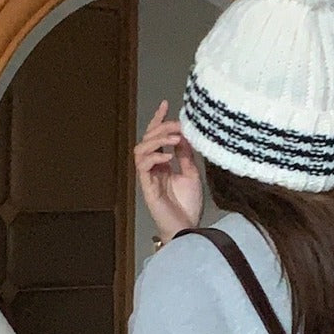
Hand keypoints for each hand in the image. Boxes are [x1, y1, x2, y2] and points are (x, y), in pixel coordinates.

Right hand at [134, 99, 202, 243]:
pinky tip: (167, 158)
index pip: (156, 136)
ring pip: (141, 149)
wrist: (187, 229)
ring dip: (157, 140)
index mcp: (163, 164)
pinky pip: (143, 167)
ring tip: (174, 140)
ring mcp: (148, 177)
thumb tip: (184, 135)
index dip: (159, 120)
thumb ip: (186, 155)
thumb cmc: (188, 206)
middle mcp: (153, 168)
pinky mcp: (147, 188)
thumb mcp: (191, 174)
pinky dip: (154, 158)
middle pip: (147, 138)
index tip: (166, 104)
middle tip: (177, 126)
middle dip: (161, 127)